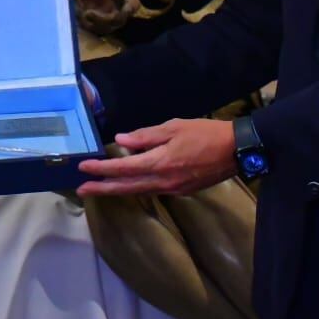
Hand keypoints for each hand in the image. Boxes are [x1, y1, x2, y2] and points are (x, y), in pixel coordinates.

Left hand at [76, 118, 236, 197]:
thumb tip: (120, 141)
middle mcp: (163, 181)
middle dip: (102, 188)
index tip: (83, 167)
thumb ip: (145, 136)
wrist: (236, 150)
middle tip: (82, 189)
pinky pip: (152, 190)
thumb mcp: (174, 127)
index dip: (101, 169)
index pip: (123, 169)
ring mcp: (173, 189)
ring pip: (138, 191)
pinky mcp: (181, 190)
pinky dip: (135, 187)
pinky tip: (127, 183)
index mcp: (160, 163)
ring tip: (99, 188)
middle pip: (126, 187)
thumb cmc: (205, 133)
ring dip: (117, 190)